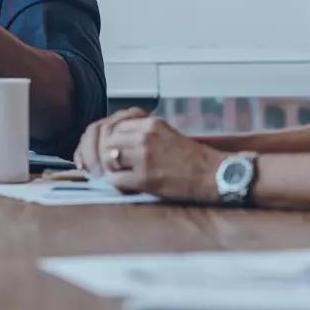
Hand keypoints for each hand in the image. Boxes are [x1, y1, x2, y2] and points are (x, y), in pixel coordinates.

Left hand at [74, 111, 219, 201]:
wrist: (213, 174)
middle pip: (105, 141)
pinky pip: (116, 179)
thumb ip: (138, 133)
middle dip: (98, 154)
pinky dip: (115, 184)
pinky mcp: (146, 177)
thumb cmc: (189, 157)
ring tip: (114, 175)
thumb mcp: (164, 133)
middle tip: (98, 166)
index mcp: (148, 123)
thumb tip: (110, 142)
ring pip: (107, 159)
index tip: (96, 151)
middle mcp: (145, 136)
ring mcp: (144, 156)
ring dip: (107, 169)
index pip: (110, 125)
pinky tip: (123, 186)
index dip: (99, 139)